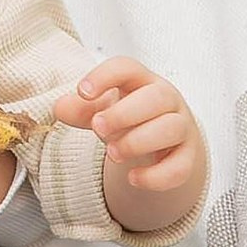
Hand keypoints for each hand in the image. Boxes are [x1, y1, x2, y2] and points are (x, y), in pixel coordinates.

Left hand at [54, 55, 207, 232]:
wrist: (161, 143)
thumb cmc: (128, 118)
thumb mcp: (102, 109)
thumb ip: (80, 108)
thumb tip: (60, 108)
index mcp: (141, 80)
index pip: (127, 68)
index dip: (105, 76)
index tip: (82, 91)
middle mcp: (166, 99)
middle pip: (156, 97)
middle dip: (124, 113)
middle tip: (97, 128)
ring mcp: (181, 127)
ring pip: (171, 128)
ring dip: (138, 141)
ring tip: (112, 154)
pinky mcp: (187, 157)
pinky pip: (180, 167)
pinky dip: (156, 176)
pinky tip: (132, 179)